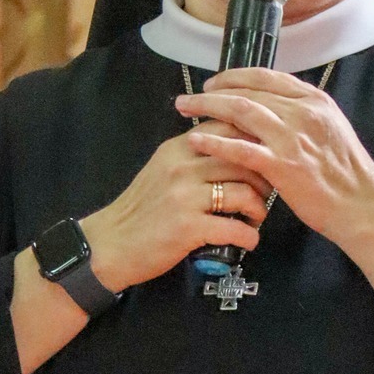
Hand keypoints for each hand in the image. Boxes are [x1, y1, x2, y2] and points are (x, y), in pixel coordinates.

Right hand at [82, 127, 272, 290]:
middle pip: (243, 159)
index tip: (262, 159)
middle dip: (263, 178)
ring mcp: (185, 197)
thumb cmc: (140, 210)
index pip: (227, 129)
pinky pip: (235, 228)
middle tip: (263, 194)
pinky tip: (247, 240)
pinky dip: (249, 236)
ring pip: (245, 193)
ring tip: (254, 218)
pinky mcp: (188, 227)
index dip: (253, 142)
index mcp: (178, 148)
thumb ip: (192, 155)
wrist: (110, 244)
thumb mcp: (162, 170)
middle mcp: (182, 166)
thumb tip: (233, 147)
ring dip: (259, 209)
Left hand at [174, 67, 373, 246]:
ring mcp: (292, 138)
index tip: (216, 82)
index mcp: (314, 101)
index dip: (236, 76)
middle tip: (191, 96)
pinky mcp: (283, 165)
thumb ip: (302, 116)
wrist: (360, 204)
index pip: (268, 77)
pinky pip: (241, 148)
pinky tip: (195, 140)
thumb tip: (273, 109)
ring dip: (208, 107)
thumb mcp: (329, 130)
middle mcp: (303, 112)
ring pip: (241, 111)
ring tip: (184, 108)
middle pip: (249, 91)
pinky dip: (215, 142)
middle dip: (215, 90)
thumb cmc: (345, 173)